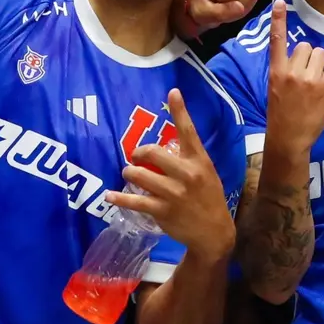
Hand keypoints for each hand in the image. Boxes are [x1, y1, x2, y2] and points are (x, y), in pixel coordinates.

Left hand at [107, 89, 234, 259]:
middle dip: (138, 153)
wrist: (214, 233)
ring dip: (130, 172)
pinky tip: (110, 195)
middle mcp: (187, 174)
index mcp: (200, 161)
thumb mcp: (206, 172)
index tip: (173, 91)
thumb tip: (163, 145)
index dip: (180, 110)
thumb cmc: (209, 198)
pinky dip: (119, 198)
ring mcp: (174, 193)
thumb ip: (188, 157)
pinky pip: (135, 201)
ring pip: (139, 175)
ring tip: (129, 174)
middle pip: (153, 151)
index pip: (189, 131)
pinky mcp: (162, 211)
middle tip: (135, 157)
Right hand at [264, 0, 323, 155]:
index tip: (279, 2)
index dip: (277, 21)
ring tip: (315, 82)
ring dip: (320, 63)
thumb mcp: (274, 90)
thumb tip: (297, 56)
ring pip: (319, 53)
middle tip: (305, 77)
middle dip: (308, 57)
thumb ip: (284, 71)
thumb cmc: (281, 114)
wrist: (288, 137)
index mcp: (276, 72)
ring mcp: (310, 79)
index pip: (276, 41)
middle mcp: (293, 72)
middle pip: (305, 47)